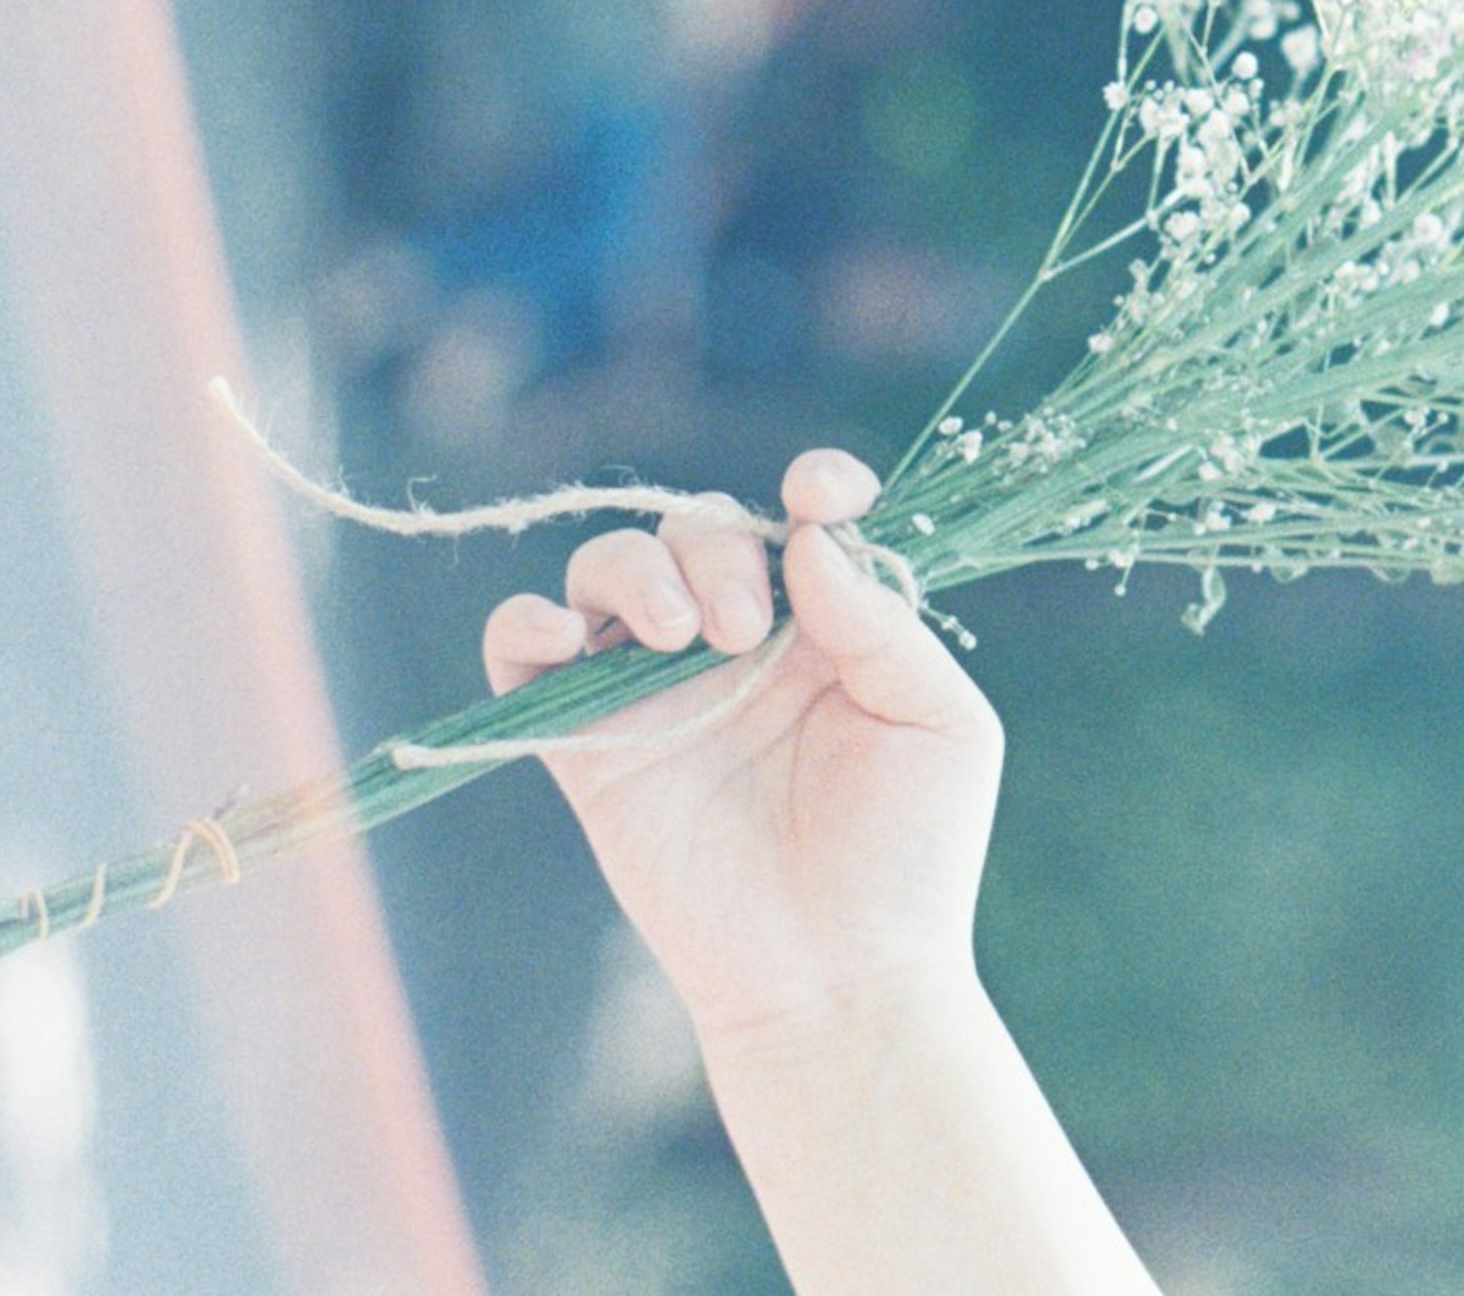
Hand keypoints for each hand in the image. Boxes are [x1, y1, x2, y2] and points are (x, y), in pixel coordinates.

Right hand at [481, 449, 1001, 1050]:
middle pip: (698, 528)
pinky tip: (566, 635)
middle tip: (743, 630)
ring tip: (680, 637)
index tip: (817, 495)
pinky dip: (525, 622)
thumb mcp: (938, 722)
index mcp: (831, 626)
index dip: (814, 484)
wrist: (838, 980)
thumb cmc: (911, 857)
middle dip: (715, 550)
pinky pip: (525, 654)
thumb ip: (881, 622)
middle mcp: (741, 643)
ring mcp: (658, 691)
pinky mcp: (590, 748)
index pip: (806, 518)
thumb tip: (809, 540)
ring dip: (635, 571)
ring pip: (609, 568)